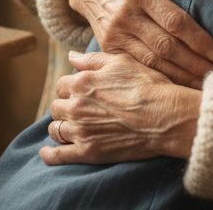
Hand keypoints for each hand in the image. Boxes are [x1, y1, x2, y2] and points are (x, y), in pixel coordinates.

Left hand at [41, 51, 200, 164]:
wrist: (166, 117)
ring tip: (68, 128)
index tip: (78, 93)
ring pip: (55, 129)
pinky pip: (58, 155)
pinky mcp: (88, 152)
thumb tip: (71, 57)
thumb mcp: (122, 62)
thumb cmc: (148, 86)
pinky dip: (49, 154)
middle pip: (56, 107)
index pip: (62, 85)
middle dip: (64, 108)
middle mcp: (76, 106)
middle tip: (76, 111)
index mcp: (82, 82)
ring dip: (60, 127)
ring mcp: (81, 130)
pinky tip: (46, 152)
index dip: (69, 89)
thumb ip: (92, 60)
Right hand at [70, 0, 212, 86]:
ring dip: (179, 75)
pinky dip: (158, 78)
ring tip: (201, 84)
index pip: (174, 21)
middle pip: (165, 46)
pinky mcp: (108, 47)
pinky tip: (177, 85)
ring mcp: (115, 34)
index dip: (197, 39)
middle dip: (193, 62)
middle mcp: (126, 15)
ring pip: (152, 61)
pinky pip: (137, 66)